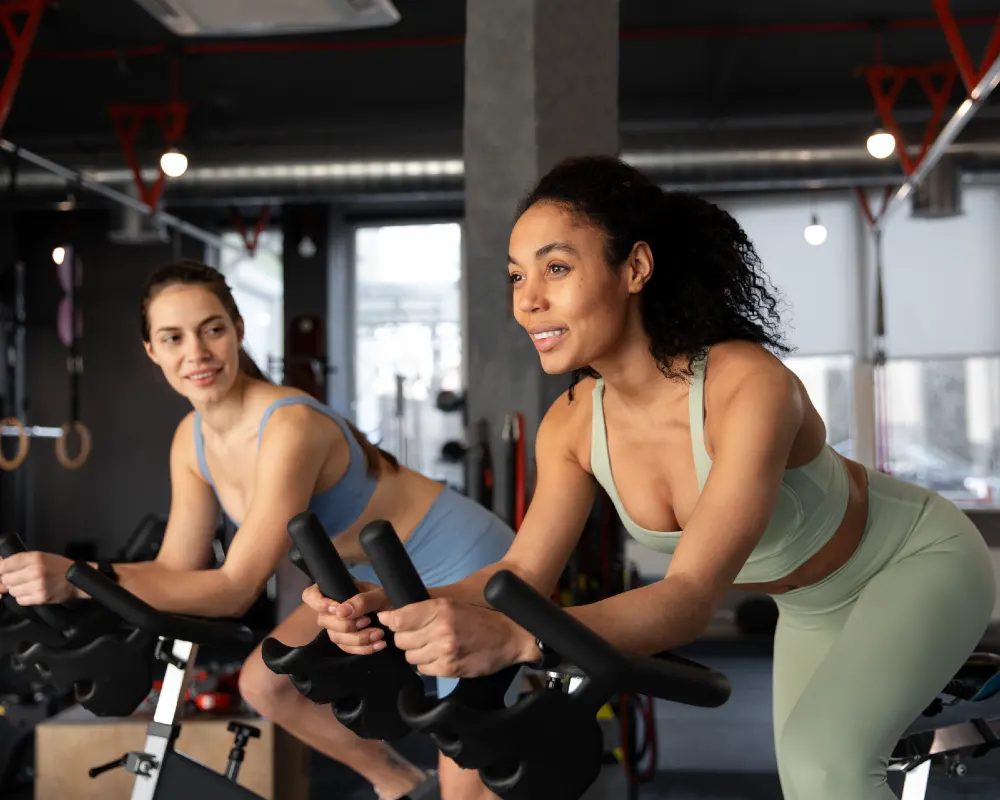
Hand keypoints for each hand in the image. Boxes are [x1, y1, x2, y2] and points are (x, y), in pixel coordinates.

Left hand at [0, 552, 77, 604]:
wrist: (76, 580)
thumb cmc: (58, 567)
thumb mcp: (40, 557)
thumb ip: (19, 560)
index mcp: (35, 557)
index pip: (5, 565)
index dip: (1, 569)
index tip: (3, 572)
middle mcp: (35, 571)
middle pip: (6, 579)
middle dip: (10, 580)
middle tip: (20, 578)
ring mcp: (38, 585)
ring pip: (12, 590)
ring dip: (17, 589)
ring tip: (29, 585)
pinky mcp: (41, 597)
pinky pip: (20, 600)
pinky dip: (24, 597)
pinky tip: (33, 591)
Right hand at [302, 581, 392, 654]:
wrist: (399, 615)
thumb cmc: (388, 599)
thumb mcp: (380, 595)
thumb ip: (362, 600)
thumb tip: (341, 611)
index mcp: (336, 592)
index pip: (311, 595)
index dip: (318, 603)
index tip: (336, 608)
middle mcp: (333, 610)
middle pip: (324, 621)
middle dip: (346, 625)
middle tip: (368, 621)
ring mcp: (337, 627)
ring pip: (335, 637)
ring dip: (358, 639)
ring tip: (379, 634)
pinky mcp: (346, 641)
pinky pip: (347, 648)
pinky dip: (363, 648)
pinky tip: (379, 644)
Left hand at [378, 598, 536, 678]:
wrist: (510, 637)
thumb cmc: (478, 618)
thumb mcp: (452, 605)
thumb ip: (422, 611)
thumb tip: (389, 618)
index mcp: (440, 608)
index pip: (399, 618)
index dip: (391, 621)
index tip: (390, 622)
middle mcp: (440, 629)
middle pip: (401, 639)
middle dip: (406, 638)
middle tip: (420, 635)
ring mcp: (444, 651)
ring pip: (410, 656)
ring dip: (417, 652)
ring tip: (433, 645)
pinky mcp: (449, 669)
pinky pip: (423, 669)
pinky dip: (428, 664)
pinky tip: (441, 656)